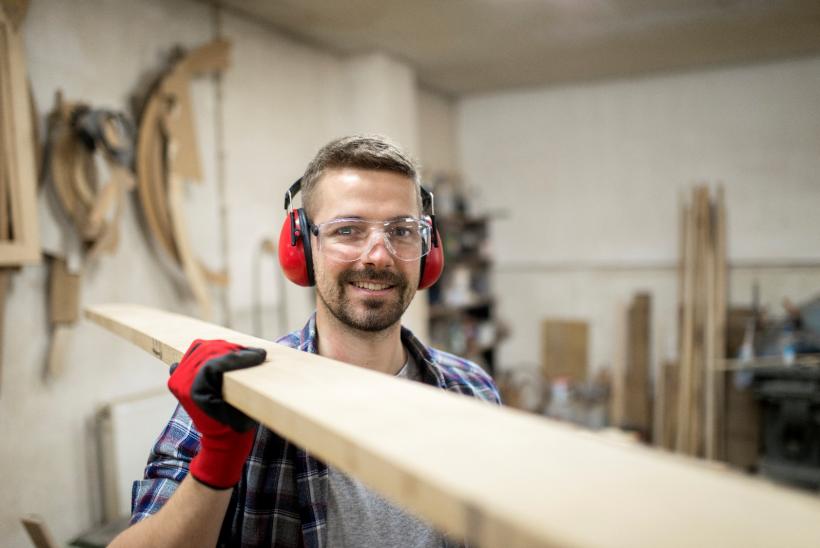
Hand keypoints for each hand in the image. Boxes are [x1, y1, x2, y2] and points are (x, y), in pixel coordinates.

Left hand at [168, 339, 266, 488]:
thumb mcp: (244, 407)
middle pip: (209, 351)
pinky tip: (227, 356)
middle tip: (257, 354)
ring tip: (244, 354)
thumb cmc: (236, 426)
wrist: (221, 439)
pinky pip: (194, 352)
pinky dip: (210, 350)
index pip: (216, 363)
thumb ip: (244, 382)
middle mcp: (180, 382)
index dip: (241, 357)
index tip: (261, 355)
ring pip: (202, 347)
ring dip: (225, 348)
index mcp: (193, 392)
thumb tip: (259, 356)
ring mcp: (178, 377)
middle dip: (235, 350)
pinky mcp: (180, 375)